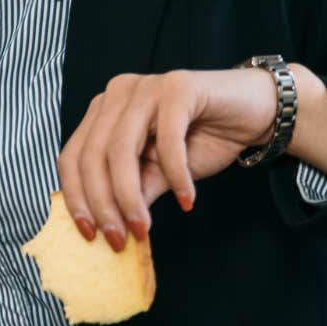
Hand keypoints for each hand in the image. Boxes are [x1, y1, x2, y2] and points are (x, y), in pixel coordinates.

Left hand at [56, 68, 280, 251]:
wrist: (254, 112)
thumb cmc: (202, 140)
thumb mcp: (160, 174)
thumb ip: (133, 192)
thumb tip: (106, 228)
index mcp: (104, 111)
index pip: (72, 156)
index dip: (76, 197)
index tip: (88, 234)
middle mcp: (118, 93)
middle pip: (92, 155)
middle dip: (103, 204)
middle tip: (119, 240)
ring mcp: (146, 86)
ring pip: (121, 149)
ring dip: (130, 196)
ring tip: (143, 228)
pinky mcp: (179, 86)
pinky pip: (167, 139)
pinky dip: (175, 175)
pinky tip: (187, 199)